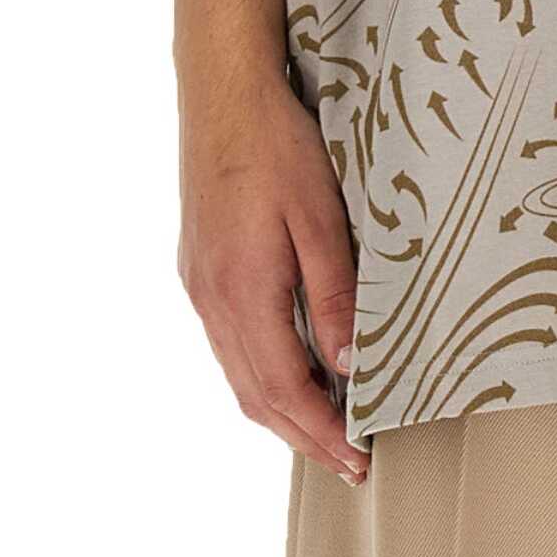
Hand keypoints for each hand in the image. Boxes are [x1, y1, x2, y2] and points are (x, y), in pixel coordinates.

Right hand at [176, 70, 368, 483]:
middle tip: (347, 462)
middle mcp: (211, 300)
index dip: (320, 433)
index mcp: (241, 292)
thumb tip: (348, 366)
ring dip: (281, 408)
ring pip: (238, 372)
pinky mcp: (199, 268)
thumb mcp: (319, 216)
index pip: (282, 390)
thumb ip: (333, 293)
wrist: (222, 93)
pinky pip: (230, 342)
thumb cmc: (277, 145)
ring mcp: (200, 285)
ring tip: (326, 427)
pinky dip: (262, 371)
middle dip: (302, 436)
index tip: (356, 460)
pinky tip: (291, 367)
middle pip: (255, 395)